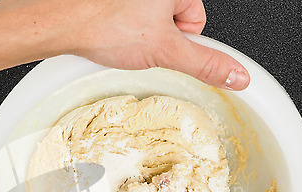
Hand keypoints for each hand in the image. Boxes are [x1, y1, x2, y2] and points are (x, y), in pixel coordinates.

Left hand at [72, 0, 249, 89]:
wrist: (65, 23)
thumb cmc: (107, 26)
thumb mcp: (166, 51)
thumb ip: (205, 64)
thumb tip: (236, 75)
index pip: (197, 21)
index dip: (180, 40)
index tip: (160, 44)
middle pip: (176, 20)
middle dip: (161, 37)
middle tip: (139, 41)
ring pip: (154, 21)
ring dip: (143, 34)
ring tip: (124, 37)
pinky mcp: (120, 2)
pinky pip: (135, 17)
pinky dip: (127, 28)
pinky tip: (116, 33)